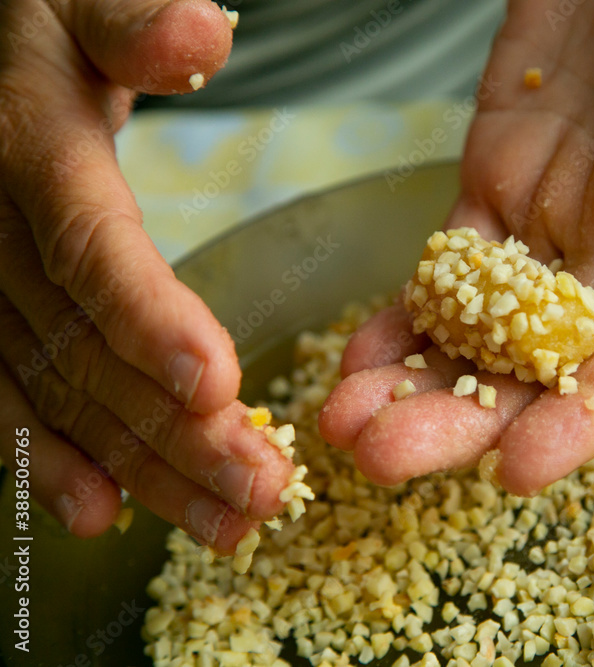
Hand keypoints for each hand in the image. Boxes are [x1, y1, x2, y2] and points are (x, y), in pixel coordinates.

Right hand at [0, 0, 292, 552]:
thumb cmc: (45, 23)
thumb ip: (134, 21)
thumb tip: (199, 34)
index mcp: (28, 149)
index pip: (89, 245)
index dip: (146, 317)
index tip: (216, 383)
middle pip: (86, 345)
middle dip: (176, 428)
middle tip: (261, 490)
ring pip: (59, 391)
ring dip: (142, 468)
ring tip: (224, 526)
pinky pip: (12, 394)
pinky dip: (55, 458)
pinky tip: (105, 512)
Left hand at [321, 0, 593, 493]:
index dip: (586, 413)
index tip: (518, 469)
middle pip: (542, 361)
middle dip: (467, 417)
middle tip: (387, 460)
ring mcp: (549, 220)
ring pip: (480, 329)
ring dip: (416, 384)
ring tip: (345, 426)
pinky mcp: (492, 185)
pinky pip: (445, 272)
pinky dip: (402, 319)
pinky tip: (357, 362)